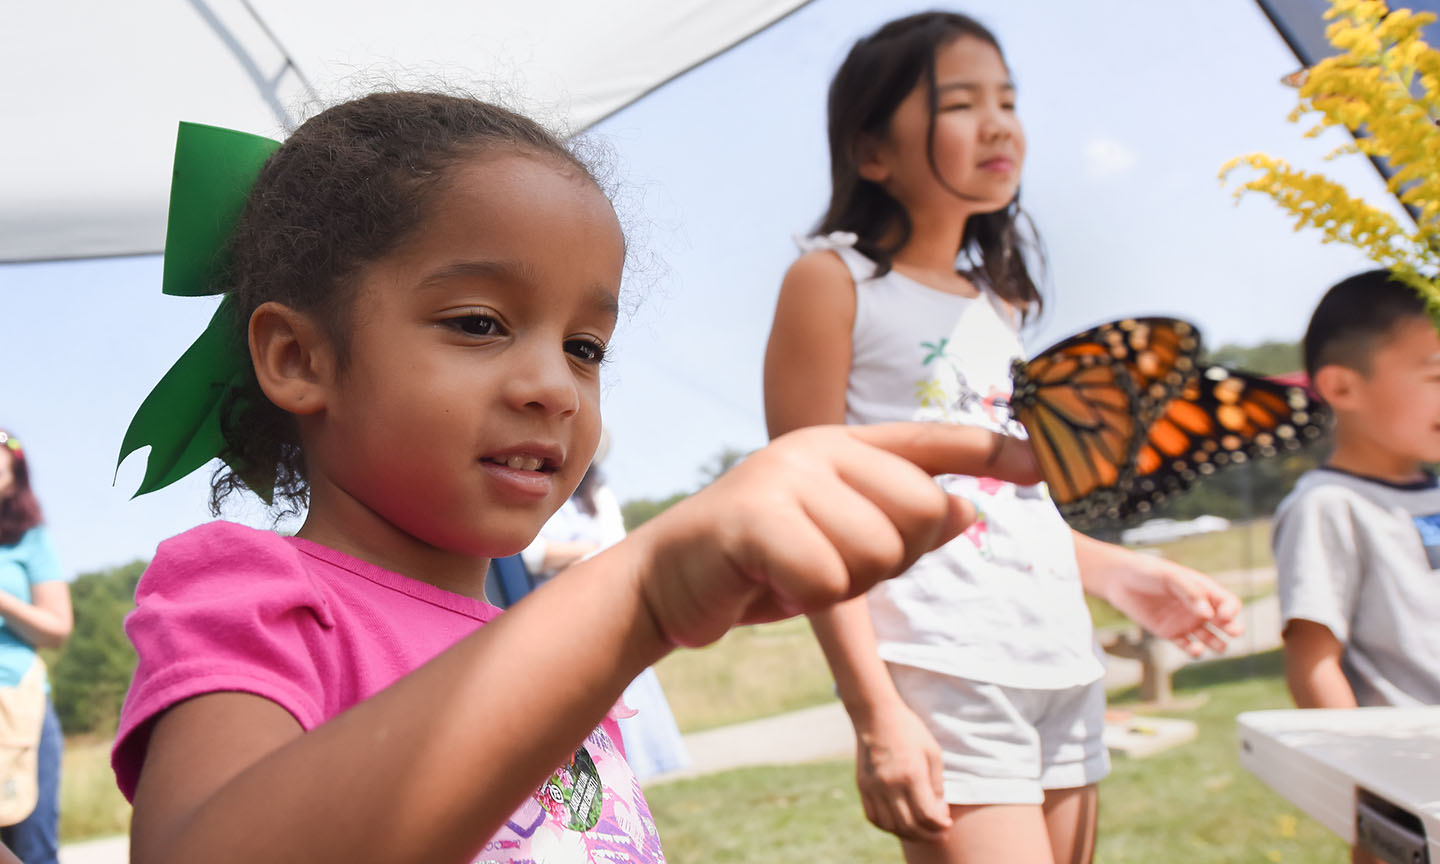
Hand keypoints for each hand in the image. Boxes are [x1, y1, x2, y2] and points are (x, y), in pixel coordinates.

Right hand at [627, 423, 1034, 647]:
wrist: (666, 583)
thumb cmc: (761, 564)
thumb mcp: (837, 539)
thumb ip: (896, 522)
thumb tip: (965, 510)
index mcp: (841, 446)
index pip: (931, 442)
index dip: (991, 452)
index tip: (1042, 466)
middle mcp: (817, 448)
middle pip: (921, 511)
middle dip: (890, 559)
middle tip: (828, 564)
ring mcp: (784, 475)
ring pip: (878, 551)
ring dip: (843, 584)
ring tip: (793, 573)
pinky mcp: (754, 517)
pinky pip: (829, 578)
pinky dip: (806, 597)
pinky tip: (768, 584)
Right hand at [853, 700, 951, 840]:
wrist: (875, 714)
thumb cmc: (909, 730)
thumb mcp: (932, 752)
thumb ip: (937, 785)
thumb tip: (939, 812)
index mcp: (911, 774)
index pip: (927, 815)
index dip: (940, 825)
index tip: (948, 824)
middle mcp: (890, 784)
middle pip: (909, 825)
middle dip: (928, 835)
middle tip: (939, 834)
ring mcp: (873, 787)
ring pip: (890, 826)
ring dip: (908, 834)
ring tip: (921, 831)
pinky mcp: (862, 787)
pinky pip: (874, 817)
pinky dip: (888, 827)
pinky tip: (900, 823)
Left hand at [1102, 552, 1243, 655]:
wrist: (1119, 580)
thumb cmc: (1146, 571)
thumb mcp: (1169, 576)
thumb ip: (1189, 591)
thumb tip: (1208, 613)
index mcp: (1203, 590)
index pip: (1228, 602)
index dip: (1231, 610)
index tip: (1224, 615)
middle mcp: (1198, 608)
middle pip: (1224, 623)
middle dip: (1233, 628)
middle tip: (1234, 632)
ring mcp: (1186, 622)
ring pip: (1210, 638)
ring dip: (1217, 644)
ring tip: (1219, 646)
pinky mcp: (1171, 633)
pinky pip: (1188, 647)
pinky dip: (1194, 651)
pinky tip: (1194, 650)